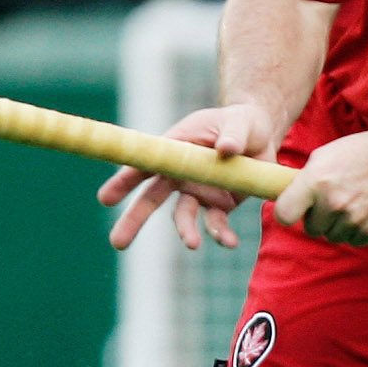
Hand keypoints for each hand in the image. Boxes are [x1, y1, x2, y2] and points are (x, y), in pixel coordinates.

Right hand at [98, 103, 277, 251]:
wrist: (262, 137)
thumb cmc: (241, 123)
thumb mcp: (239, 122)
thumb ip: (233, 135)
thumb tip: (227, 148)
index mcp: (175, 149)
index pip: (144, 164)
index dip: (124, 181)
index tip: (105, 199)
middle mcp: (180, 174)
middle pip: (151, 197)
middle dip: (133, 220)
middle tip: (117, 242)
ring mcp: (198, 191)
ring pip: (182, 215)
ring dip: (185, 231)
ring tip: (192, 244)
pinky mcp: (220, 204)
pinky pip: (216, 222)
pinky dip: (221, 234)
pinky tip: (229, 242)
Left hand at [272, 125, 367, 245]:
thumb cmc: (363, 153)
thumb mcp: (326, 156)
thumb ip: (304, 181)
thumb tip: (287, 200)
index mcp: (316, 181)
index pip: (284, 215)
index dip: (288, 213)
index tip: (294, 209)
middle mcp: (334, 203)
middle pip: (311, 228)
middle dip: (319, 217)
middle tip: (333, 201)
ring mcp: (355, 220)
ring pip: (333, 236)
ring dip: (338, 225)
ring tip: (353, 203)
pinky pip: (354, 241)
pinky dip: (357, 230)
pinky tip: (366, 210)